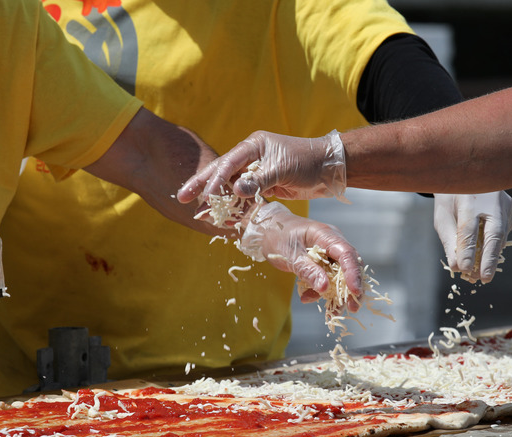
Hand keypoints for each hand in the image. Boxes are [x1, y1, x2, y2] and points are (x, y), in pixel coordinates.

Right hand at [177, 130, 347, 207]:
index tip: (204, 196)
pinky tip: (223, 216)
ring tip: (198, 211)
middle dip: (202, 185)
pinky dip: (233, 205)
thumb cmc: (309, 162)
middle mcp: (252, 156)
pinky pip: (243, 195)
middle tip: (181, 197)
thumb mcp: (284, 169)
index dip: (214, 180)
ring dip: (216, 199)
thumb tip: (235, 190)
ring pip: (230, 185)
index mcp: (254, 146)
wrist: (330, 168)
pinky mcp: (264, 183)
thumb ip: (259, 179)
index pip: (228, 162)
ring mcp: (257, 170)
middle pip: (221, 171)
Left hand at [238, 202, 363, 310]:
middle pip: (351, 265)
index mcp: (326, 235)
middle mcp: (333, 242)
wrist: (267, 228)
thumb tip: (325, 288)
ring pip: (342, 275)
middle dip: (352, 288)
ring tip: (333, 312)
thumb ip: (308, 271)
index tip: (355, 292)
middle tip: (352, 308)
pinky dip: (322, 291)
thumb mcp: (290, 255)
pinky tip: (308, 298)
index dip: (353, 273)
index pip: (346, 253)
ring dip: (338, 294)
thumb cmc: (277, 236)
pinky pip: (329, 278)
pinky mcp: (324, 261)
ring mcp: (329, 252)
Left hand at [433, 192, 511, 283]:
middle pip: (494, 233)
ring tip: (483, 273)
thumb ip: (448, 239)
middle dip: (489, 258)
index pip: (468, 228)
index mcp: (467, 197)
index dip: (466, 250)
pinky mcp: (511, 208)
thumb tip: (456, 267)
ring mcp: (504, 202)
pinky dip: (495, 244)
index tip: (463, 269)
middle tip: (485, 278)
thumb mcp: (442, 214)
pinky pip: (504, 230)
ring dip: (492, 255)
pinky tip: (487, 254)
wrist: (466, 170)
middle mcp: (491, 198)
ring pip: (501, 234)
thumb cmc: (450, 195)